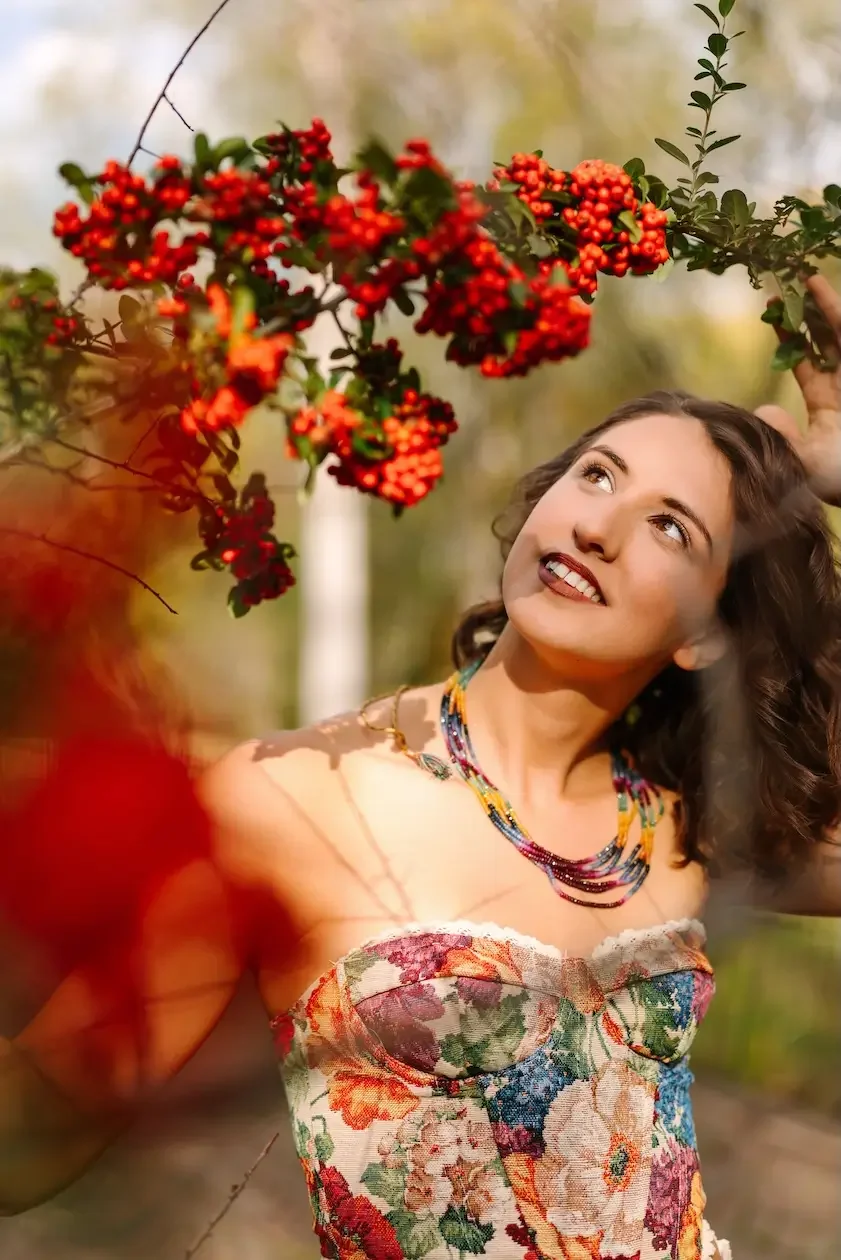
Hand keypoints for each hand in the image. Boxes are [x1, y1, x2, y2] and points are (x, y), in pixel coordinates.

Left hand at [754, 274, 840, 505]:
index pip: (806, 363)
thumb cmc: (838, 478)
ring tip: (806, 276)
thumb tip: (763, 412)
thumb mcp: (802, 459)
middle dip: (808, 314)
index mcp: (830, 405)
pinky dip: (835, 314)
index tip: (772, 314)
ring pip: (840, 334)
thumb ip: (781, 436)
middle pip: (826, 341)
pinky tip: (822, 292)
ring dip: (826, 305)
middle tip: (786, 284)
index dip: (790, 338)